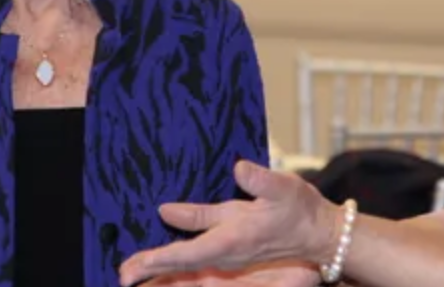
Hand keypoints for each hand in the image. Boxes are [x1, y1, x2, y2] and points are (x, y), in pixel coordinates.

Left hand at [118, 160, 340, 285]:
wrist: (320, 233)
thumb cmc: (300, 209)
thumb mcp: (281, 188)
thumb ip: (257, 179)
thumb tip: (237, 168)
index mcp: (233, 239)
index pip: (187, 253)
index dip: (158, 259)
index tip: (132, 267)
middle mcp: (227, 252)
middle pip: (182, 264)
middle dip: (151, 269)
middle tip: (122, 274)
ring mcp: (229, 254)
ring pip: (188, 265)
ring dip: (162, 267)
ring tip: (135, 270)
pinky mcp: (232, 250)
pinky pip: (198, 259)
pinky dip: (177, 260)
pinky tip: (165, 256)